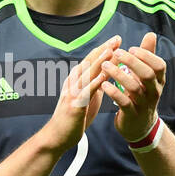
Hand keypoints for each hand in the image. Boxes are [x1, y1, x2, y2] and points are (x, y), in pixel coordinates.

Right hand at [42, 34, 118, 153]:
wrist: (58, 137)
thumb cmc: (73, 119)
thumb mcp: (87, 99)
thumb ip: (95, 86)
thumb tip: (106, 76)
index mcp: (76, 80)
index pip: (91, 61)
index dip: (104, 49)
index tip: (116, 40)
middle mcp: (73, 83)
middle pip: (89, 62)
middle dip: (104, 49)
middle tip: (116, 38)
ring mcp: (72, 93)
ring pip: (87, 73)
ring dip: (99, 61)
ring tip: (111, 51)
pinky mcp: (74, 105)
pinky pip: (86, 91)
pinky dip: (95, 82)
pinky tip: (105, 75)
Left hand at [100, 31, 166, 141]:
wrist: (139, 126)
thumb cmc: (141, 94)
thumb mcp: (147, 76)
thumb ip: (148, 56)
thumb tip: (151, 34)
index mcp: (159, 81)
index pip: (159, 65)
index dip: (146, 55)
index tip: (131, 48)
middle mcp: (154, 92)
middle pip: (148, 74)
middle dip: (132, 62)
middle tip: (116, 53)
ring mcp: (144, 104)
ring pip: (134, 88)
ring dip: (118, 74)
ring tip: (105, 65)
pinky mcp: (132, 114)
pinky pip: (124, 103)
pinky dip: (114, 92)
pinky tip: (104, 84)